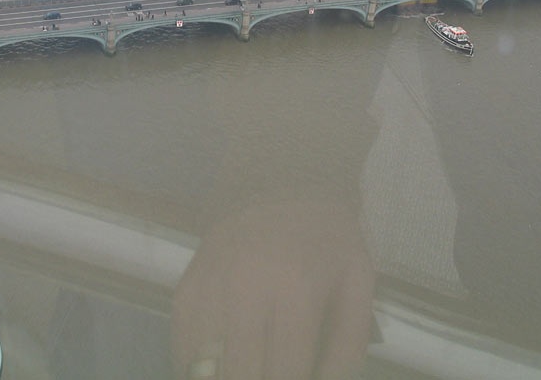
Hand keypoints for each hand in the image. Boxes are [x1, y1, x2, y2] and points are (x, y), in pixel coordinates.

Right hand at [171, 198, 373, 379]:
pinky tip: (225, 363)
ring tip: (250, 365)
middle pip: (242, 376)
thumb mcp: (357, 284)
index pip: (286, 373)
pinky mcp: (185, 291)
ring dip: (228, 376)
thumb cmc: (325, 236)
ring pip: (205, 370)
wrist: (277, 181)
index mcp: (295, 291)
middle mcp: (244, 292)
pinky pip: (183, 350)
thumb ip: (346, 348)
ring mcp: (208, 290)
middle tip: (275, 370)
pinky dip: (201, 368)